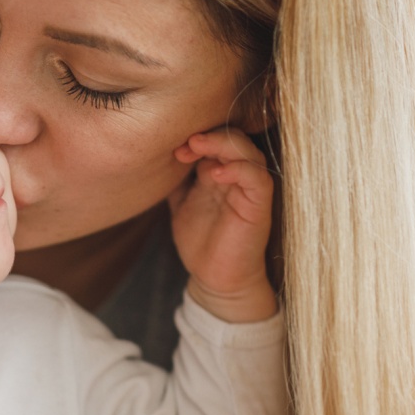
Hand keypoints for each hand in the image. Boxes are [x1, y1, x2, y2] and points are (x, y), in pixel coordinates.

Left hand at [169, 130, 275, 322]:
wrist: (215, 278)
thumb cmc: (200, 242)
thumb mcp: (179, 204)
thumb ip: (175, 180)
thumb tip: (155, 155)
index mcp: (218, 171)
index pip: (215, 138)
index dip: (196, 136)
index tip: (174, 147)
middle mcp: (236, 176)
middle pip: (234, 137)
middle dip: (208, 135)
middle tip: (186, 144)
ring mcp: (249, 189)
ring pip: (248, 151)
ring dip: (223, 144)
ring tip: (197, 146)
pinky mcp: (259, 206)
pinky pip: (257, 178)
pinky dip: (238, 169)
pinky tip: (215, 174)